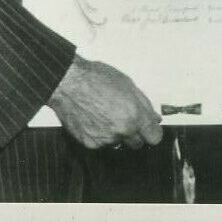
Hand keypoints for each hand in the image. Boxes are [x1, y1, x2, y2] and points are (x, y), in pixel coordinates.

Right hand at [48, 54, 162, 149]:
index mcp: (134, 115)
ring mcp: (105, 139)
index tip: (148, 128)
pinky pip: (101, 143)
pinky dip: (99, 134)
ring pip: (118, 143)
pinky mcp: (90, 143)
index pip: (154, 138)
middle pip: (137, 143)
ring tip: (104, 114)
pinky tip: (93, 118)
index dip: (151, 131)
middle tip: (123, 116)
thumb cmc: (93, 78)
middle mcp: (121, 130)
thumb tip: (154, 118)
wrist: (67, 82)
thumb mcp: (126, 84)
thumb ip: (144, 105)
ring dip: (115, 133)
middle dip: (134, 132)